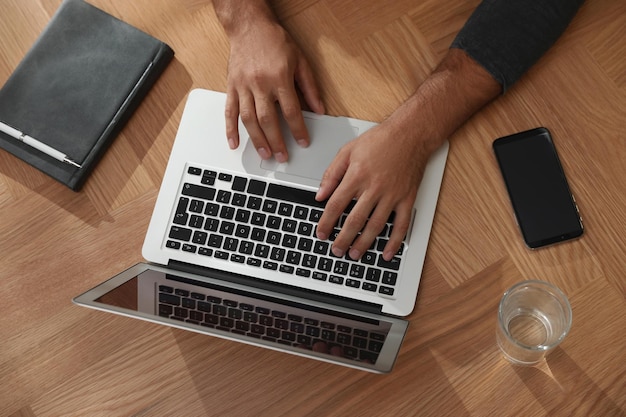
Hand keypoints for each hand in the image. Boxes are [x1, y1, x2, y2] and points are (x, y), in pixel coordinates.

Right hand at [224, 19, 323, 161]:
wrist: (250, 26)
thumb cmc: (275, 42)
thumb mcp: (300, 61)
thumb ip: (310, 87)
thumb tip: (319, 109)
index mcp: (280, 78)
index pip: (291, 111)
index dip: (298, 129)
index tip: (303, 142)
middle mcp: (260, 83)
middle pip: (268, 119)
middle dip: (276, 141)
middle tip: (282, 157)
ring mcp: (243, 86)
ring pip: (249, 119)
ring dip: (257, 139)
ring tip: (264, 153)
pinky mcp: (231, 86)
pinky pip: (229, 111)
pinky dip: (230, 129)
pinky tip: (234, 143)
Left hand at [315, 116, 433, 261]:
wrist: (411, 133)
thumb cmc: (380, 139)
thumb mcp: (348, 150)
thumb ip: (332, 173)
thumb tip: (320, 194)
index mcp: (357, 175)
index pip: (336, 205)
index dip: (326, 222)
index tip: (321, 234)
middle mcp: (374, 187)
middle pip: (355, 220)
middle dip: (343, 239)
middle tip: (336, 251)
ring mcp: (392, 195)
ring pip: (376, 226)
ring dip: (364, 244)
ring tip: (354, 255)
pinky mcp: (407, 198)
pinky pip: (401, 224)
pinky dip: (394, 241)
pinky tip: (387, 253)